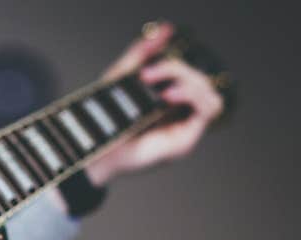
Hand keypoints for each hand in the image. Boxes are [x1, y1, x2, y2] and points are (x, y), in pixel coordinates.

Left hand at [86, 21, 224, 185]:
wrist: (92, 149)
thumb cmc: (104, 119)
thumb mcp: (123, 76)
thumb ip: (144, 52)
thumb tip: (168, 28)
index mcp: (167, 100)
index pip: (188, 74)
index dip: (173, 64)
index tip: (144, 68)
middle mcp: (178, 115)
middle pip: (199, 79)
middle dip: (175, 69)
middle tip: (145, 75)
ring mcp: (183, 129)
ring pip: (208, 91)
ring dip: (187, 80)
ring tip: (159, 89)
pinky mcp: (185, 142)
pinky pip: (210, 109)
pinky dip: (194, 96)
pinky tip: (169, 96)